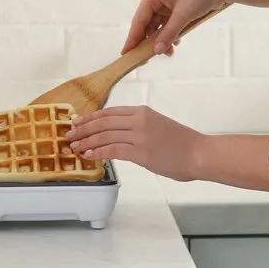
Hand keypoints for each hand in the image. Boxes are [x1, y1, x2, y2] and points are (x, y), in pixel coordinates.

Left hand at [67, 106, 204, 181]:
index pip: (109, 112)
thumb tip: (119, 137)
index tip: (77, 122)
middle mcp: (138, 120)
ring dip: (86, 142)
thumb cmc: (182, 143)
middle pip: (102, 122)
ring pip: (104, 136)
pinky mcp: (141, 152)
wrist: (199, 153)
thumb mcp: (158, 126)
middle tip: (69, 135)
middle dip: (83, 129)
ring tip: (74, 147)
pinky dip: (98, 153)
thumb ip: (138, 128)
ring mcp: (139, 135)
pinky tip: (89, 156)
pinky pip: (113, 150)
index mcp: (142, 111)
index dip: (90, 118)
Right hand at [124, 0, 231, 55]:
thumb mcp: (184, 15)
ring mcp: (166, 4)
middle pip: (147, 25)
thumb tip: (156, 51)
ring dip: (162, 40)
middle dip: (149, 42)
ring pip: (158, 27)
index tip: (125, 54)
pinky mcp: (176, 9)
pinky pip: (168, 26)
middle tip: (145, 60)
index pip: (139, 20)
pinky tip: (176, 44)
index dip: (132, 38)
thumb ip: (169, 34)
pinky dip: (171, 35)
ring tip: (168, 53)